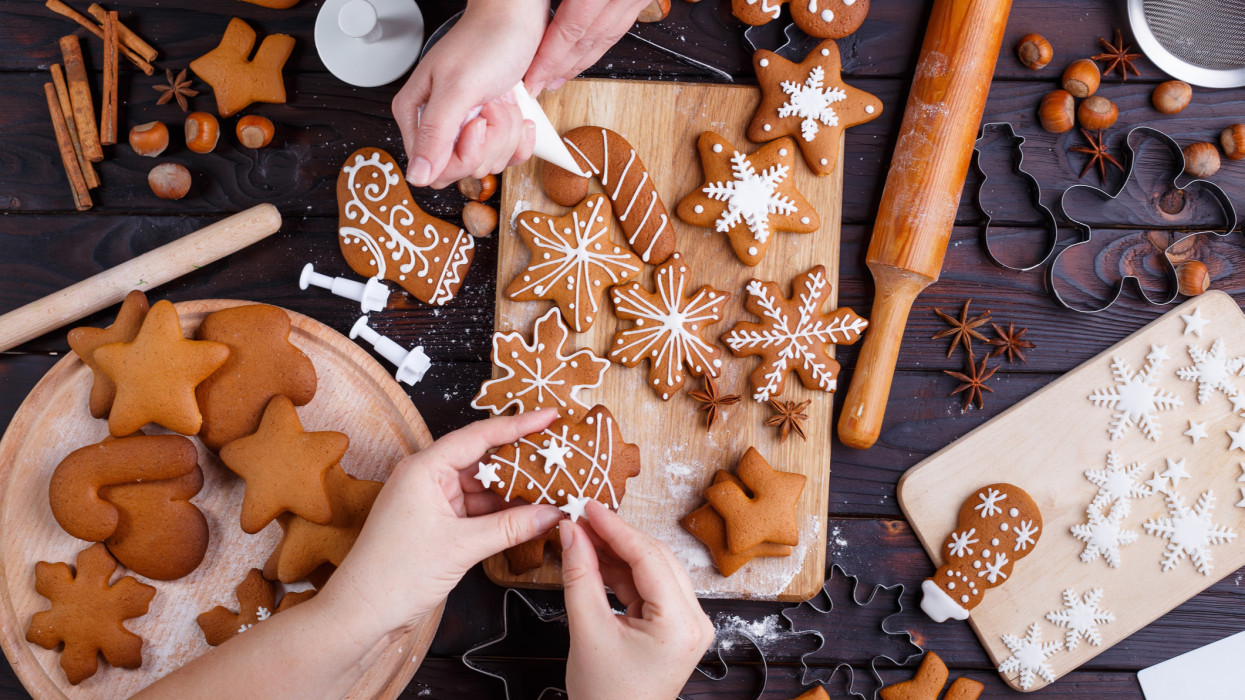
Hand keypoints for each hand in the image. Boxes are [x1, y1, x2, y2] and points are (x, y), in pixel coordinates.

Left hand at [320, 410, 563, 640]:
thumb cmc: (394, 574)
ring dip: (514, 491)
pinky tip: (528, 514)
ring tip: (551, 489)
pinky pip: (476, 508)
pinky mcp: (437, 522)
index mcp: (425, 468)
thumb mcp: (461, 547)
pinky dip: (501, 512)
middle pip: (483, 459)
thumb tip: (551, 513)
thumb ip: (510, 527)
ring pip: (483, 486)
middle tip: (558, 456)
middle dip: (521, 461)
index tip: (550, 416)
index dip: (519, 425)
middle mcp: (427, 477)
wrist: (363, 611)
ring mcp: (432, 500)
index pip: (479, 436)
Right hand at [392, 0, 544, 188]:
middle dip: (489, 140)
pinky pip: (508, 157)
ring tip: (502, 99)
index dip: (462, 155)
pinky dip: (521, 138)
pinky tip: (520, 113)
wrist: (517, 20)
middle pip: (463, 169)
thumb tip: (416, 176)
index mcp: (416, 116)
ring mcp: (467, 130)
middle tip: (490, 104)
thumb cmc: (486, 42)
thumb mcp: (458, 88)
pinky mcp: (493, 131)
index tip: (477, 123)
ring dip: (507, 132)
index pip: (433, 170)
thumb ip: (435, 134)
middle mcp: (440, 126)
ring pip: (489, 163)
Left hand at [524, 0, 651, 93]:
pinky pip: (621, 24)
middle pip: (588, 40)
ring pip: (607, 37)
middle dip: (562, 67)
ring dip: (581, 61)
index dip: (550, 57)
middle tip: (540, 85)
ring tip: (559, 76)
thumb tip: (534, 18)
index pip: (571, 30)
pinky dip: (601, 41)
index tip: (532, 77)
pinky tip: (585, 50)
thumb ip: (551, 0)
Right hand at [560, 500, 714, 699]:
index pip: (648, 558)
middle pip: (655, 559)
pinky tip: (596, 559)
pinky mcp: (675, 627)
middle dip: (616, 537)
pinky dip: (622, 573)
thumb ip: (579, 575)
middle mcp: (695, 621)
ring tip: (583, 536)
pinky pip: (649, 587)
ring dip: (618, 553)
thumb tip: (570, 533)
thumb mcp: (587, 630)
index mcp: (681, 624)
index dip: (615, 528)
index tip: (588, 507)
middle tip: (581, 519)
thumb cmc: (606, 697)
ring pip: (653, 570)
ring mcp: (688, 624)